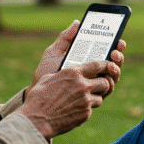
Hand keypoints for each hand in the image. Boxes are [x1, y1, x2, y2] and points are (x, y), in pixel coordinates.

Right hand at [18, 22, 125, 138]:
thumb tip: (75, 24)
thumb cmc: (40, 92)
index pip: (99, 64)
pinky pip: (92, 108)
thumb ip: (64, 44)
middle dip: (106, 81)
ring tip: (88, 94)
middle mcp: (83, 86)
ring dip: (97, 95)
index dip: (106, 64)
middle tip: (101, 81)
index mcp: (74, 72)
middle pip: (106, 81)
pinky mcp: (85, 115)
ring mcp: (85, 101)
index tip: (108, 64)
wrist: (35, 119)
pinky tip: (77, 105)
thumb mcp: (50, 66)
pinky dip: (87, 106)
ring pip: (101, 96)